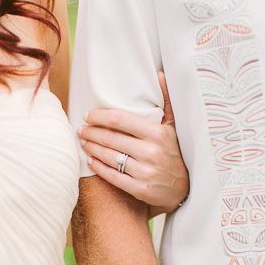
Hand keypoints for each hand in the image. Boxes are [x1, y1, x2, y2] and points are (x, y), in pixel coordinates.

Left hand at [77, 72, 188, 215]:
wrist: (184, 188)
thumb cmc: (174, 152)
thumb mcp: (174, 126)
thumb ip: (166, 101)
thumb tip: (158, 75)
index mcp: (158, 133)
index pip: (120, 120)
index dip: (100, 117)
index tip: (88, 115)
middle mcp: (152, 152)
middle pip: (111, 138)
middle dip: (91, 133)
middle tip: (80, 129)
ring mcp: (145, 172)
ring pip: (109, 157)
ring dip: (92, 148)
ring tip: (83, 142)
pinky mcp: (140, 189)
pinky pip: (112, 176)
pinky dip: (98, 167)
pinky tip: (91, 160)